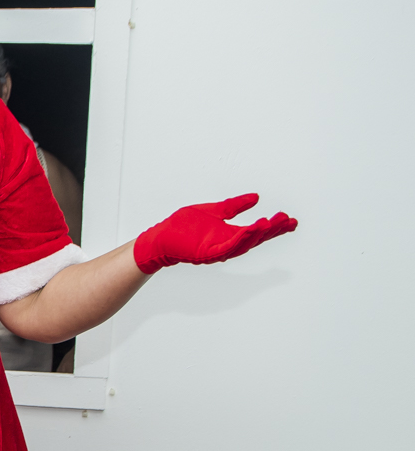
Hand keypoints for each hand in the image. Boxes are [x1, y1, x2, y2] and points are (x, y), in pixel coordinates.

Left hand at [133, 193, 296, 274]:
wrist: (161, 236)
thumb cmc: (183, 226)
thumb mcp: (214, 210)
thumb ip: (234, 205)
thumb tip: (256, 197)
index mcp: (230, 234)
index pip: (257, 231)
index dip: (274, 227)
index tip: (291, 220)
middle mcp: (227, 244)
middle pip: (255, 238)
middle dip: (273, 231)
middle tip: (290, 221)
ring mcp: (218, 250)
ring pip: (244, 243)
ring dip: (259, 234)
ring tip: (273, 223)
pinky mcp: (207, 253)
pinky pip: (227, 246)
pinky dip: (241, 239)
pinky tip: (252, 229)